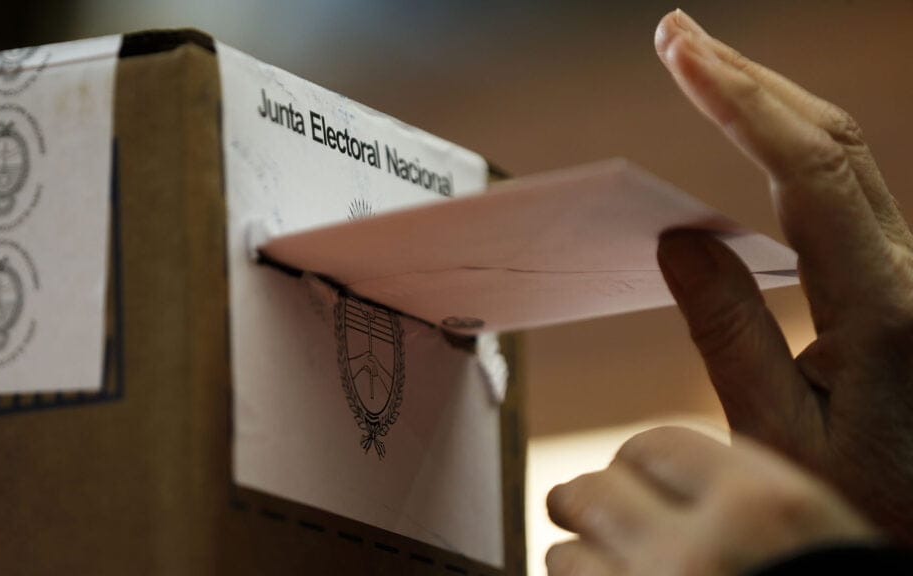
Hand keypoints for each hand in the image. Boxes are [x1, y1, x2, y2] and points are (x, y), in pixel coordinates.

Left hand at [546, 427, 877, 575]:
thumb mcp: (813, 538)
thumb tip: (646, 469)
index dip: (634, 461)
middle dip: (586, 499)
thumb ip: (736, 497)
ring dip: (576, 557)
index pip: (654, 446)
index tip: (629, 474)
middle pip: (595, 491)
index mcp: (761, 508)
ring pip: (565, 555)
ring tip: (593, 563)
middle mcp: (696, 551)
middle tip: (580, 507)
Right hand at [653, 10, 912, 541]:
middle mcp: (912, 272)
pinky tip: (747, 128)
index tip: (680, 54)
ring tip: (699, 63)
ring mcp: (912, 268)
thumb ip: (729, 337)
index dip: (740, 103)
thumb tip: (680, 238)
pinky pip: (844, 187)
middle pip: (832, 140)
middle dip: (748, 77)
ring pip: (843, 154)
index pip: (810, 173)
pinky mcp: (901, 275)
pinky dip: (785, 143)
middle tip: (677, 33)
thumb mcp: (778, 436)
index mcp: (885, 308)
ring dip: (767, 100)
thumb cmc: (866, 497)